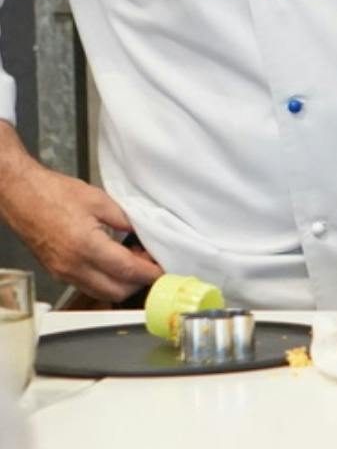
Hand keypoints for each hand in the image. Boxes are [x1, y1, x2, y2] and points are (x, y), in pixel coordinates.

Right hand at [0, 160, 161, 300]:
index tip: (163, 270)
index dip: (149, 273)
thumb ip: (126, 220)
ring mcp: (63, 273)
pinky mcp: (57, 273)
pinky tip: (114, 263)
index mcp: (86, 246)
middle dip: (139, 283)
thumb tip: (146, 233)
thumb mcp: (100, 201)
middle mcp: (73, 266)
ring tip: (135, 261)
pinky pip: (87, 286)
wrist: (22, 196)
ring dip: (123, 284)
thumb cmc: (55, 194)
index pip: (127, 271)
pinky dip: (106, 281)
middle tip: (152, 264)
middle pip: (116, 290)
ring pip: (101, 292)